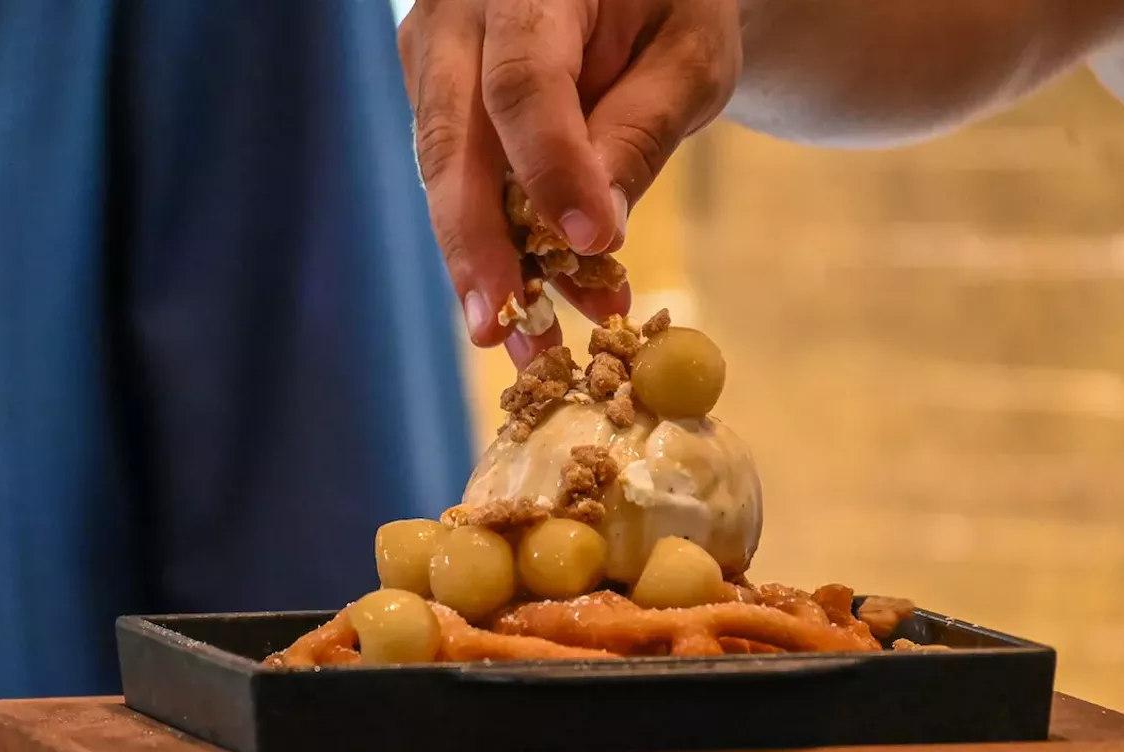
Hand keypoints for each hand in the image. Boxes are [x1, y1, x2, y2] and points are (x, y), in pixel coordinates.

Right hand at [399, 0, 741, 366]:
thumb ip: (641, 128)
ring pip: (446, 175)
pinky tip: (535, 300)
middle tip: (499, 331)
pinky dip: (499, 247)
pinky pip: (460, 182)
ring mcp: (434, 57)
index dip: (550, 168)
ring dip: (490, 265)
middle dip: (477, 247)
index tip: (591, 241)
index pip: (521, 82)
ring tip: (530, 345)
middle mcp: (459, 15)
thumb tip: (592, 230)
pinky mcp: (435, 99)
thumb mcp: (690, 56)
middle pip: (452, 142)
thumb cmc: (673, 7)